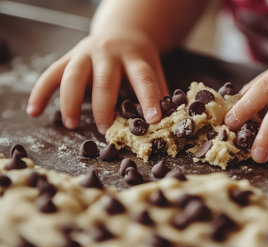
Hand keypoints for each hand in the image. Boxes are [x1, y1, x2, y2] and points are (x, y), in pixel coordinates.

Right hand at [27, 30, 168, 133]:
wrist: (123, 32)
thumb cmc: (140, 60)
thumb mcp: (154, 69)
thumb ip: (159, 92)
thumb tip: (170, 120)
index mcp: (135, 57)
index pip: (144, 79)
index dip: (149, 99)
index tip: (154, 120)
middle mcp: (109, 53)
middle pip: (104, 80)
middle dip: (104, 106)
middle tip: (105, 130)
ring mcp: (86, 53)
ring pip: (73, 76)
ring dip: (70, 101)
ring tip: (72, 125)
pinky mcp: (69, 57)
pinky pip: (50, 74)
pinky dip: (40, 92)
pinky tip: (34, 111)